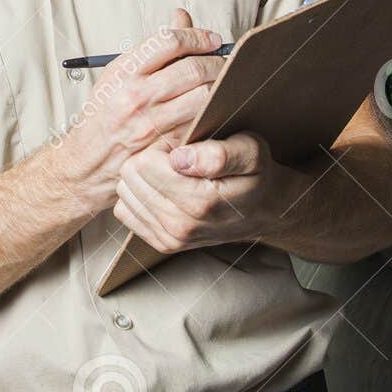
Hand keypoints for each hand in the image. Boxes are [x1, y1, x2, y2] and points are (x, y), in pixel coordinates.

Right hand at [56, 8, 225, 208]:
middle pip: (193, 68)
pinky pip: (200, 122)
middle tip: (223, 62)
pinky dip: (212, 112)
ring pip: (203, 96)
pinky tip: (213, 108)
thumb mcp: (118, 74)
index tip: (211, 40)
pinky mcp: (165, 147)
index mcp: (124, 72)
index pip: (168, 41)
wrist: (85, 162)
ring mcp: (152, 124)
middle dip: (217, 61)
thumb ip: (152, 47)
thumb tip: (181, 17)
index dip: (197, 36)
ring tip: (221, 84)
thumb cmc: (102, 116)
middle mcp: (136, 96)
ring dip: (220, 87)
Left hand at [113, 131, 298, 253]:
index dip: (160, 147)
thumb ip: (219, 154)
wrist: (266, 210)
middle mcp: (181, 226)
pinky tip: (163, 191)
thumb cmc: (256, 174)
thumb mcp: (250, 152)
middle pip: (131, 177)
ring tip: (171, 176)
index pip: (144, 163)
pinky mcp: (162, 244)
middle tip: (175, 161)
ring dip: (143, 179)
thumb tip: (179, 159)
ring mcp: (170, 238)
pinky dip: (139, 197)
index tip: (181, 148)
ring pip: (125, 192)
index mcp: (200, 202)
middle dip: (149, 161)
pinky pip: (125, 211)